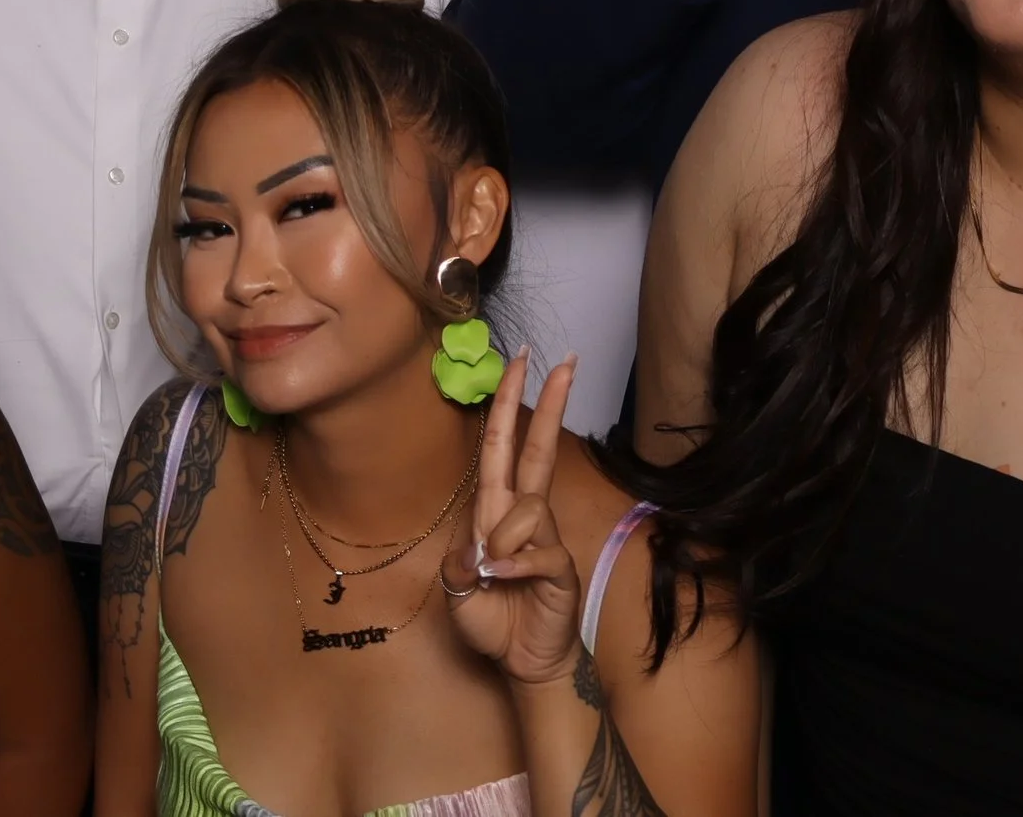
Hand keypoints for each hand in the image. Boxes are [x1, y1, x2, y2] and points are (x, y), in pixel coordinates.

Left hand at [445, 350, 588, 688]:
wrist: (524, 661)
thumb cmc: (493, 619)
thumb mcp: (457, 588)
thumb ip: (461, 562)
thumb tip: (479, 547)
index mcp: (495, 509)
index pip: (503, 445)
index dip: (509, 403)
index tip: (520, 362)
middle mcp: (522, 515)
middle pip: (536, 448)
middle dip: (550, 403)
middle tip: (564, 361)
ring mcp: (544, 538)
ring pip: (525, 508)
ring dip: (502, 540)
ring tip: (494, 576)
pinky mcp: (558, 566)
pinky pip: (536, 551)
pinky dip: (514, 568)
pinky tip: (508, 584)